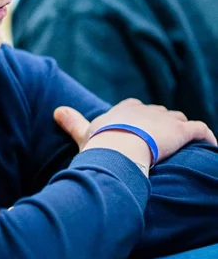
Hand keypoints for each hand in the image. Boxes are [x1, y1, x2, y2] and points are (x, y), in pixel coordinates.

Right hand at [54, 98, 216, 166]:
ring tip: (184, 145)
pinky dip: (207, 137)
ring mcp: (165, 119)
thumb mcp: (84, 133)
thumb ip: (72, 121)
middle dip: (161, 124)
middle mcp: (146, 110)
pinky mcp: (182, 131)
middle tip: (161, 141)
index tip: (138, 126)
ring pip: (178, 120)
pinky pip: (200, 130)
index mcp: (124, 110)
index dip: (139, 117)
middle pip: (159, 113)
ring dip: (181, 131)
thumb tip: (57, 110)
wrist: (117, 150)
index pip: (135, 107)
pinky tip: (211, 147)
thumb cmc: (99, 145)